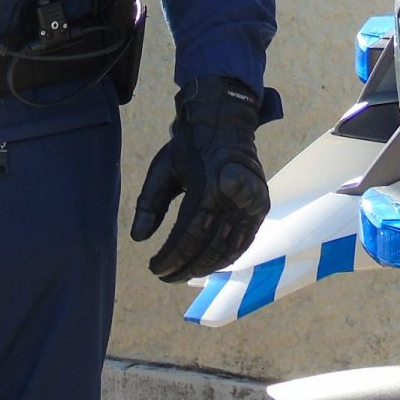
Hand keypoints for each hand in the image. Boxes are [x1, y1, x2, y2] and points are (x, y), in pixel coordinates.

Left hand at [129, 77, 269, 282]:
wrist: (225, 123)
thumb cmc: (189, 147)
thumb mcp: (161, 168)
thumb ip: (149, 204)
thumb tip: (138, 238)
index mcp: (208, 186)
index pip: (188, 237)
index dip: (170, 258)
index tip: (154, 268)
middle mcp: (234, 198)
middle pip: (209, 248)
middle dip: (185, 268)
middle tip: (166, 276)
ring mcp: (252, 204)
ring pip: (228, 250)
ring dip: (205, 268)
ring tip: (183, 273)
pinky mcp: (261, 208)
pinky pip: (244, 242)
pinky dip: (225, 257)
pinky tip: (207, 264)